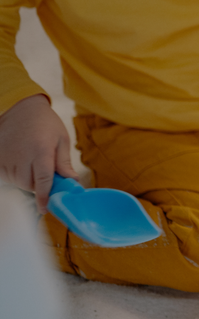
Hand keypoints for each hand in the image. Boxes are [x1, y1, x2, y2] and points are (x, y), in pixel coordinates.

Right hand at [0, 94, 78, 213]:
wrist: (22, 109)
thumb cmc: (46, 124)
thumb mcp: (61, 139)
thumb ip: (64, 162)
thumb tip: (72, 182)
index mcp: (41, 151)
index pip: (43, 181)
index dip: (44, 197)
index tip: (45, 209)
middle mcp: (21, 155)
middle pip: (29, 184)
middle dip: (39, 185)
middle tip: (45, 174)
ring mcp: (6, 156)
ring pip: (17, 181)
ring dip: (27, 179)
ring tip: (33, 163)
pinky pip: (6, 176)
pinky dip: (14, 175)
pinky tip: (21, 163)